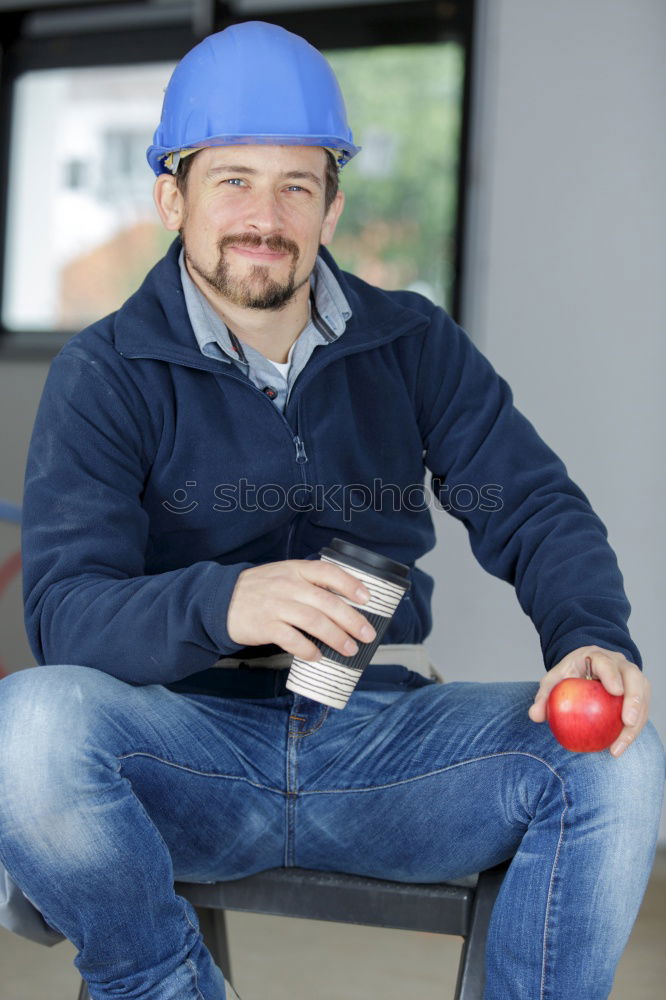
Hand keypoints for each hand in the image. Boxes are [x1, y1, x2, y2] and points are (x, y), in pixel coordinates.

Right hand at [226, 559, 375, 660]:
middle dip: (351, 620)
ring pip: (314, 622)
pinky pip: (292, 640)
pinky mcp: (265, 626)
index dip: (350, 584)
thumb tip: (343, 602)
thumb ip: (309, 583)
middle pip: (327, 603)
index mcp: (295, 570)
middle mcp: (288, 585)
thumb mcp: (283, 574)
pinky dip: (308, 650)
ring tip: (349, 649)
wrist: (221, 601)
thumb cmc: (260, 589)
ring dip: (336, 637)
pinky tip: (317, 656)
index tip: (367, 598)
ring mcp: (276, 606)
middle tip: (367, 634)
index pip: (328, 572)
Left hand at [528, 645, 649, 756]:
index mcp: (596, 656)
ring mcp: (632, 677)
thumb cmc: (569, 674)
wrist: (586, 668)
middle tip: (628, 722)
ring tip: (620, 745)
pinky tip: (619, 746)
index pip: (606, 662)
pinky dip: (634, 729)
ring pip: (643, 696)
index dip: (612, 675)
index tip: (615, 692)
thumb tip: (535, 715)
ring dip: (637, 722)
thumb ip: (544, 696)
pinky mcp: (639, 692)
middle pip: (634, 678)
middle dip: (634, 699)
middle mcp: (619, 664)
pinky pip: (642, 710)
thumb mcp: (553, 681)